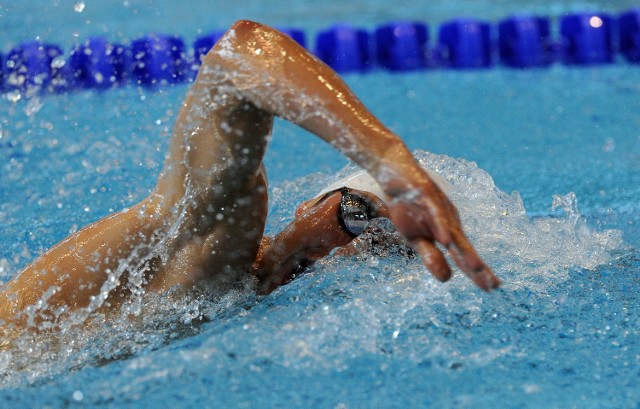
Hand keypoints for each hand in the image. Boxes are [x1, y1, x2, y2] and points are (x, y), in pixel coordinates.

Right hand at [386, 174, 499, 290]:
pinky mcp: (425, 196)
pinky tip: (445, 240)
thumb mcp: (416, 236)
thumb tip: (447, 279)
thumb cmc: (408, 205)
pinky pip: (435, 213)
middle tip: (494, 285)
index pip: (464, 256)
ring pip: (453, 232)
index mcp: (447, 232)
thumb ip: (430, 255)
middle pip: (465, 247)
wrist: (395, 170)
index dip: (476, 272)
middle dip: (478, 266)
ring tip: (477, 268)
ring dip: (465, 251)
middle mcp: (448, 221)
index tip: (492, 288)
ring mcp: (438, 208)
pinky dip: (441, 227)